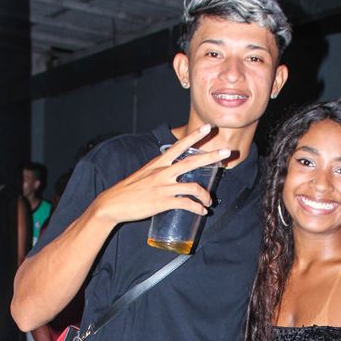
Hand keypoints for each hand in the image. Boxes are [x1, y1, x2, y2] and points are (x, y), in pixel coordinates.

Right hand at [95, 124, 229, 227]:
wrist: (112, 204)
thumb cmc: (128, 190)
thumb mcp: (144, 175)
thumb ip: (158, 173)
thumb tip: (171, 177)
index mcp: (158, 163)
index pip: (179, 145)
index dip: (195, 136)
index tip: (208, 127)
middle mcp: (162, 172)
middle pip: (192, 161)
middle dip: (212, 156)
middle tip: (227, 152)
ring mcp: (163, 187)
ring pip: (193, 187)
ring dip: (206, 195)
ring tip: (209, 202)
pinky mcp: (162, 202)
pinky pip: (186, 204)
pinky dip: (197, 208)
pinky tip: (202, 212)